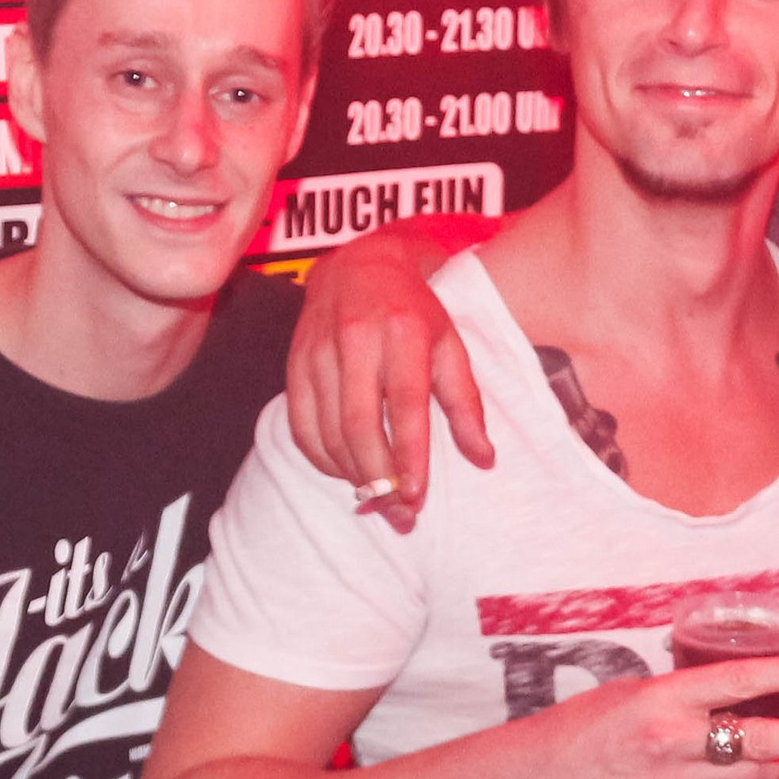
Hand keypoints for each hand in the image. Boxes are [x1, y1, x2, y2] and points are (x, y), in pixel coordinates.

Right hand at [283, 238, 490, 524]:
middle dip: (378, 477)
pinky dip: (323, 459)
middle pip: (359, 424)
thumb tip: (484, 458)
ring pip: (329, 431)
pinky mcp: (294, 365)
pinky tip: (347, 472)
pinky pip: (302, 427)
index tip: (416, 495)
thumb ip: (465, 403)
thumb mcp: (450, 345)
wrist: (358, 266)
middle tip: (399, 513)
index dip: (408, 454)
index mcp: (403, 331)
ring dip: (353, 475)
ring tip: (378, 500)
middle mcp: (356, 338)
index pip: (404, 403)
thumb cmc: (413, 312)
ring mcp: (319, 351)